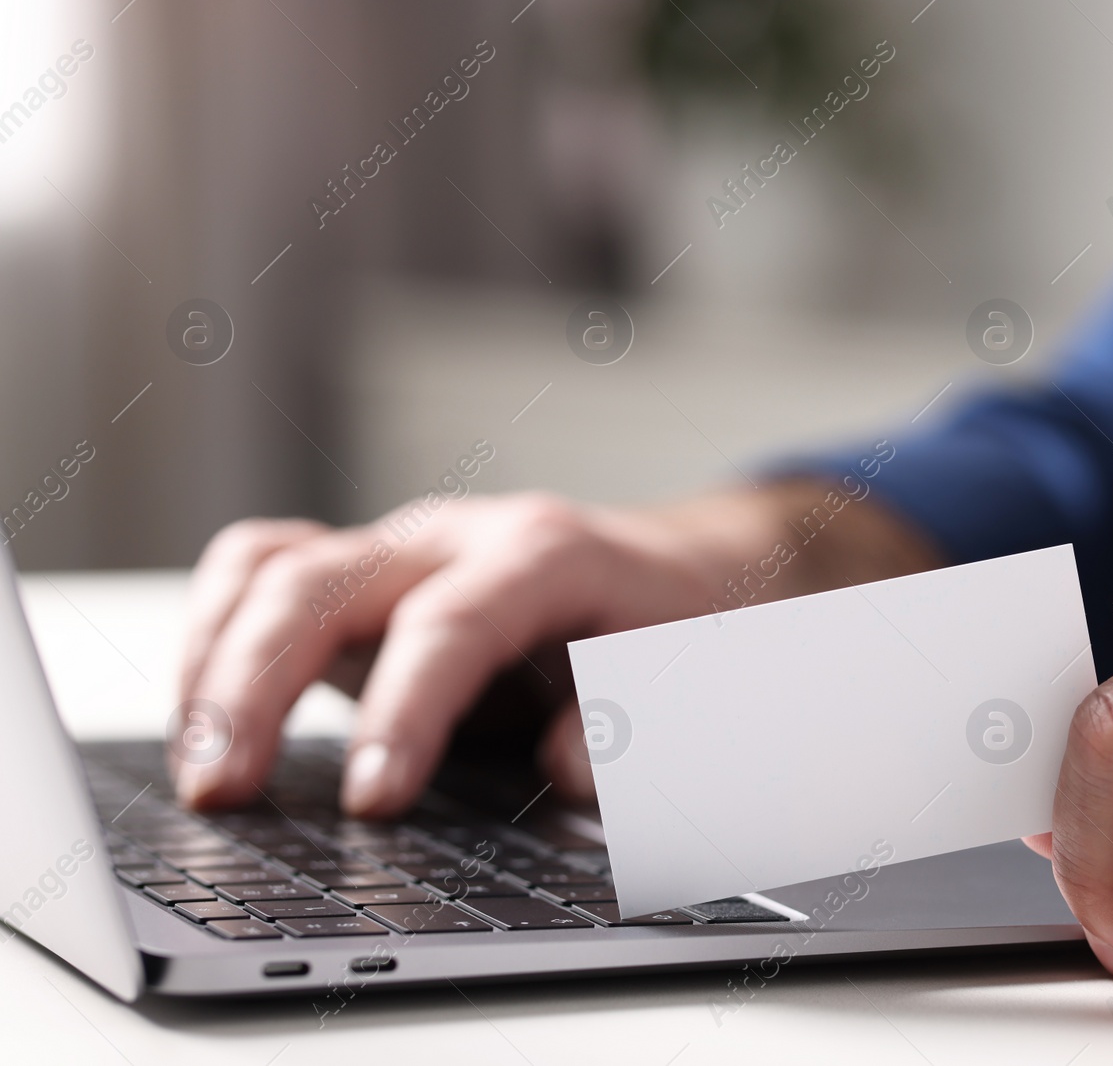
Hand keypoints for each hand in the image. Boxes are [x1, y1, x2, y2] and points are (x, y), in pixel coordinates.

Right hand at [176, 484, 938, 817]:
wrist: (680, 569)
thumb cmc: (680, 622)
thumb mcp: (687, 671)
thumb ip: (636, 717)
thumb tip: (570, 770)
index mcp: (544, 554)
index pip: (450, 622)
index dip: (404, 710)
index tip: (370, 801)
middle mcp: (457, 537)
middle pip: (323, 581)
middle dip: (255, 684)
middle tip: (222, 790)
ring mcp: (402, 548)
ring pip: (270, 566)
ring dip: (212, 660)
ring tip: (198, 764)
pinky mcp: (367, 574)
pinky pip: (262, 571)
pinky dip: (215, 633)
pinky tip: (206, 711)